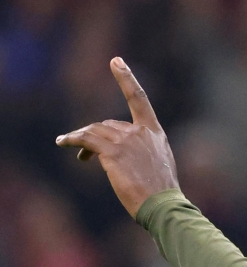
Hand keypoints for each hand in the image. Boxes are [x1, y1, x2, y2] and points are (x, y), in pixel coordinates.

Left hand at [56, 58, 178, 217]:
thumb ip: (143, 150)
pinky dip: (71, 139)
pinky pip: (85, 139)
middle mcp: (140, 132)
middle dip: (95, 135)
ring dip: (81, 139)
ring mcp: (127, 140)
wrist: (162, 205)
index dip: (126, 79)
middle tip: (84, 153)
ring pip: (95, 131)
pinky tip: (62, 142)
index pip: (139, 99)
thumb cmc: (161, 193)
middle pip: (109, 124)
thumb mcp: (159, 165)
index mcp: (155, 133)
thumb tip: (119, 151)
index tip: (116, 61)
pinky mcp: (113, 152)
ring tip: (73, 150)